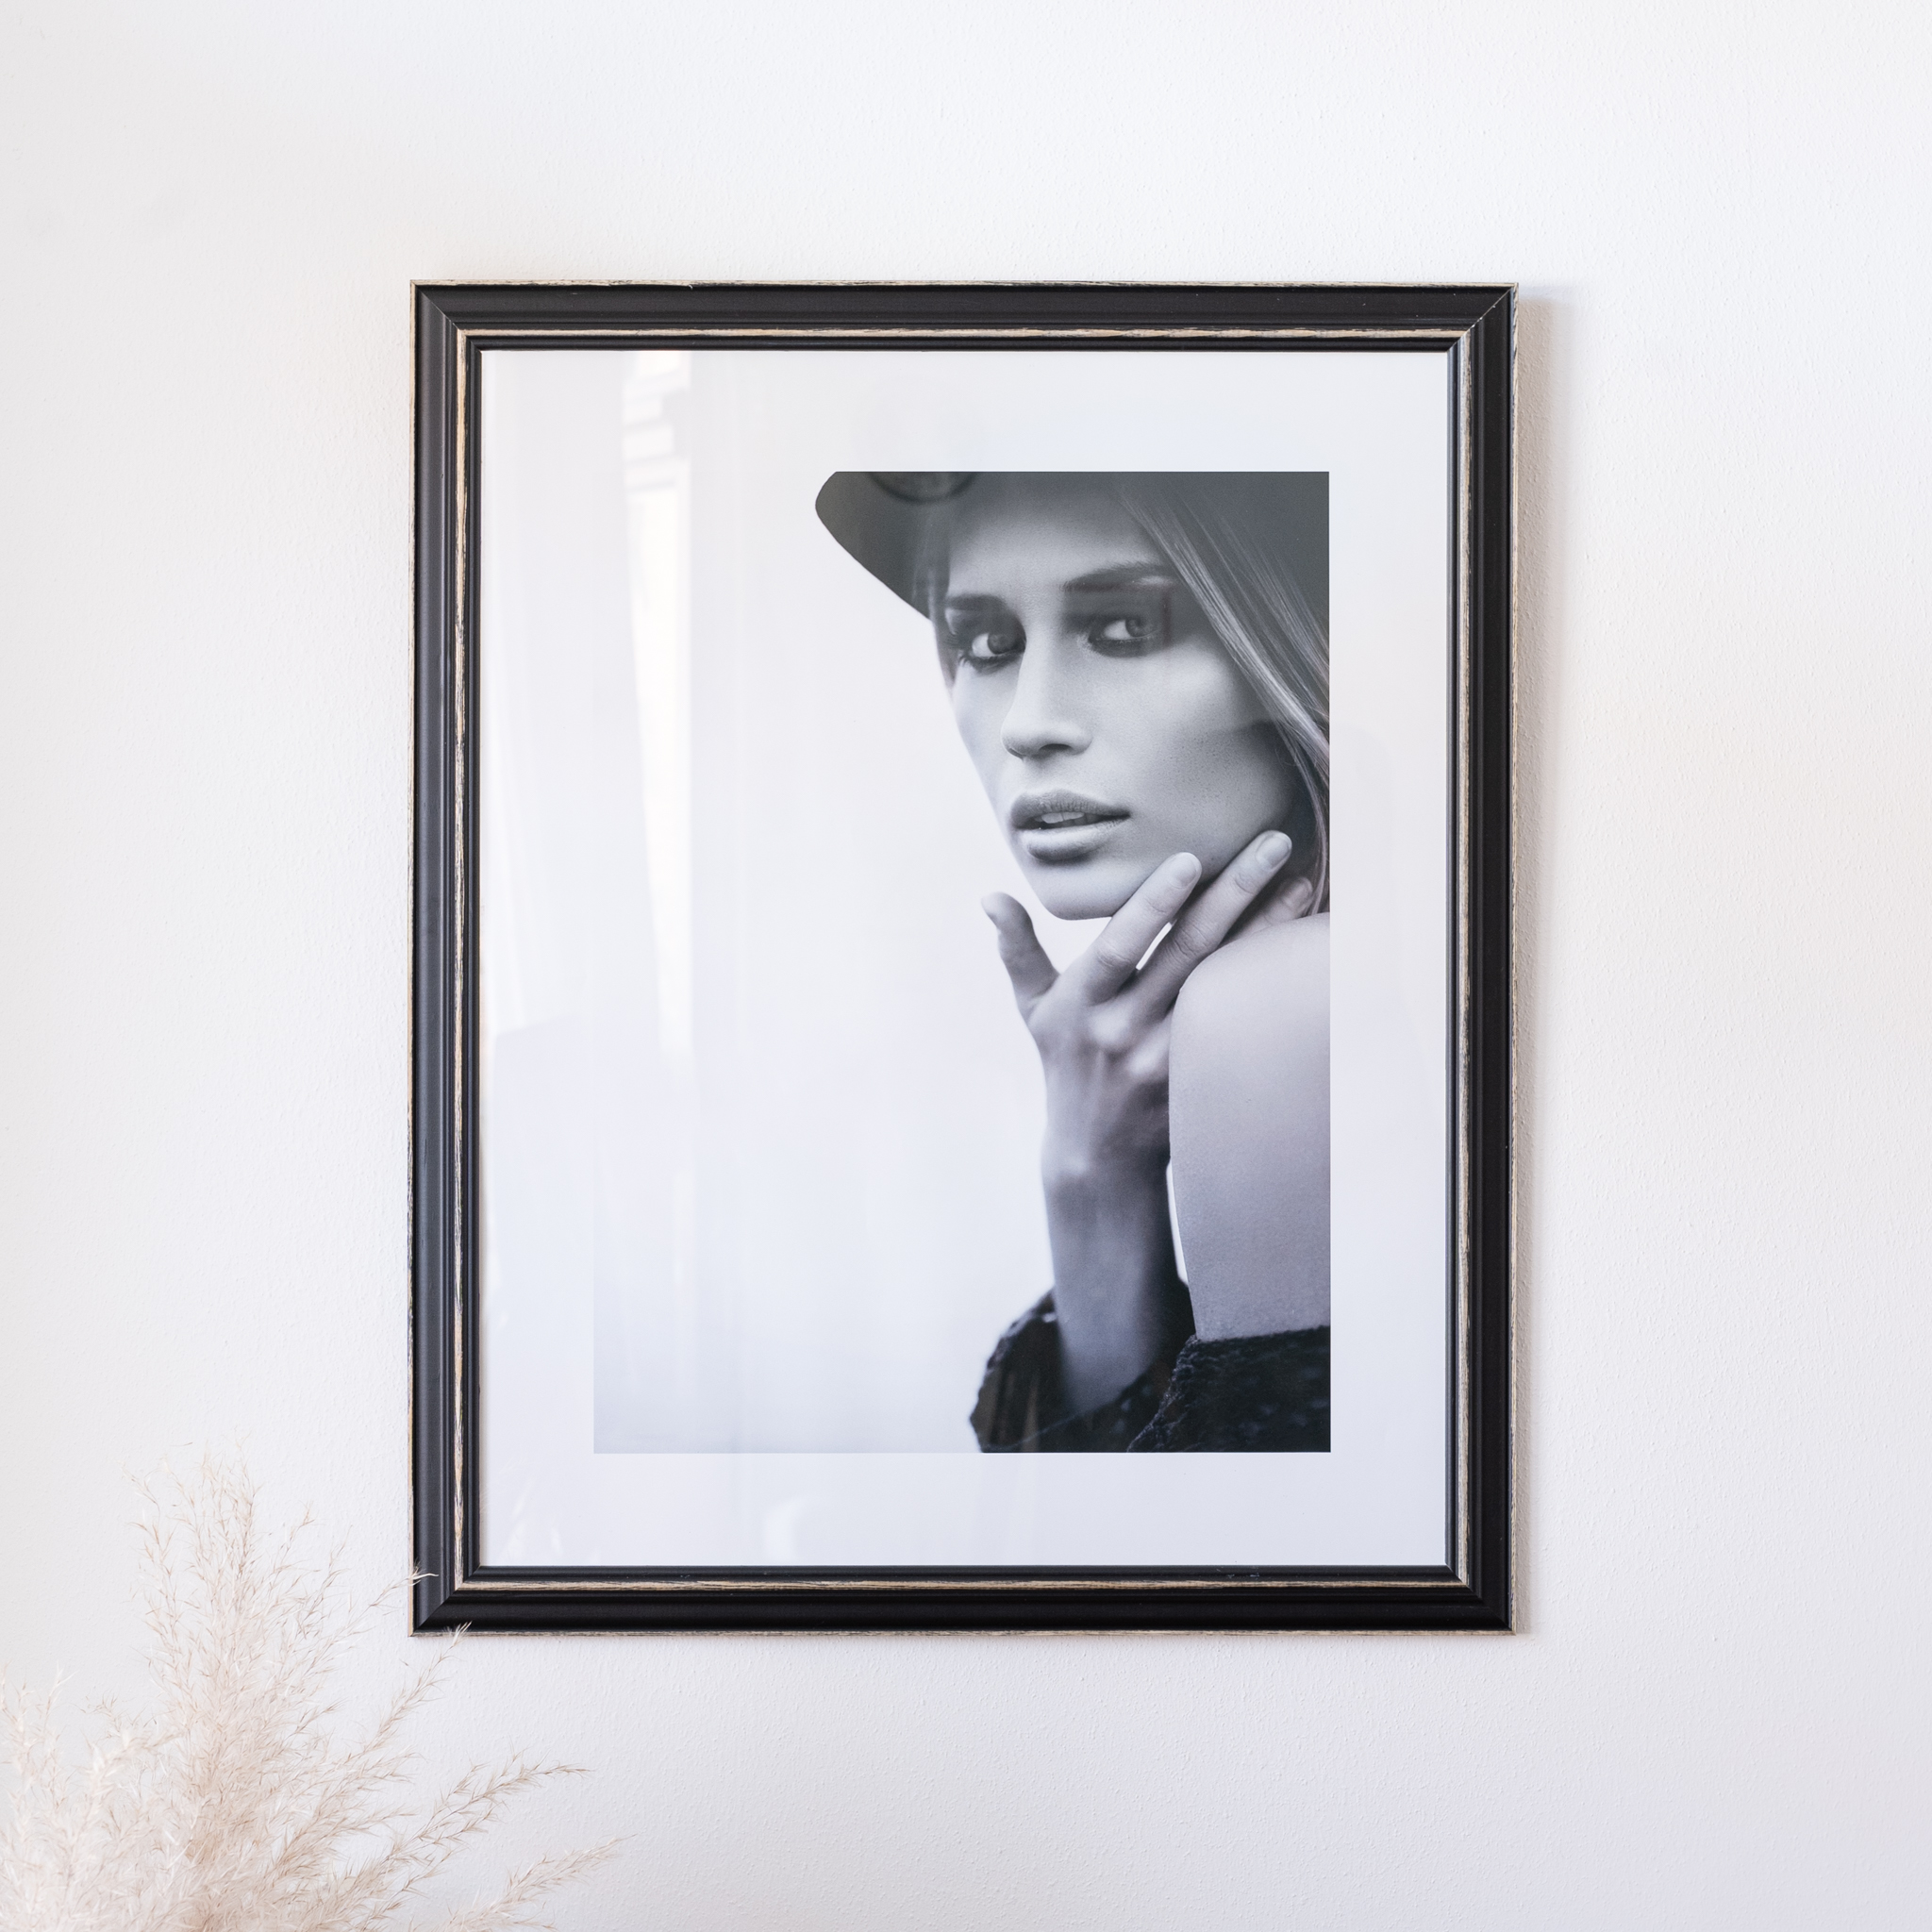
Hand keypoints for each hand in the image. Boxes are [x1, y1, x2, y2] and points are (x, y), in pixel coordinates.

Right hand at [983, 830, 1313, 1408]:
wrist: (1097, 1158)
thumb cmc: (1066, 1065)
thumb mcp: (1034, 1010)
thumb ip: (1018, 950)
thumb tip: (990, 897)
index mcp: (1082, 1005)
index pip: (1119, 946)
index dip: (1152, 905)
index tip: (1191, 860)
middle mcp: (1126, 1030)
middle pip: (1187, 955)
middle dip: (1234, 896)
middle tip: (1274, 845)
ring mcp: (1169, 1057)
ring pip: (1227, 984)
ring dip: (1269, 931)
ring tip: (1303, 882)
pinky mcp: (1203, 1076)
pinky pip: (1244, 1021)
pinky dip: (1273, 984)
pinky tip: (1305, 947)